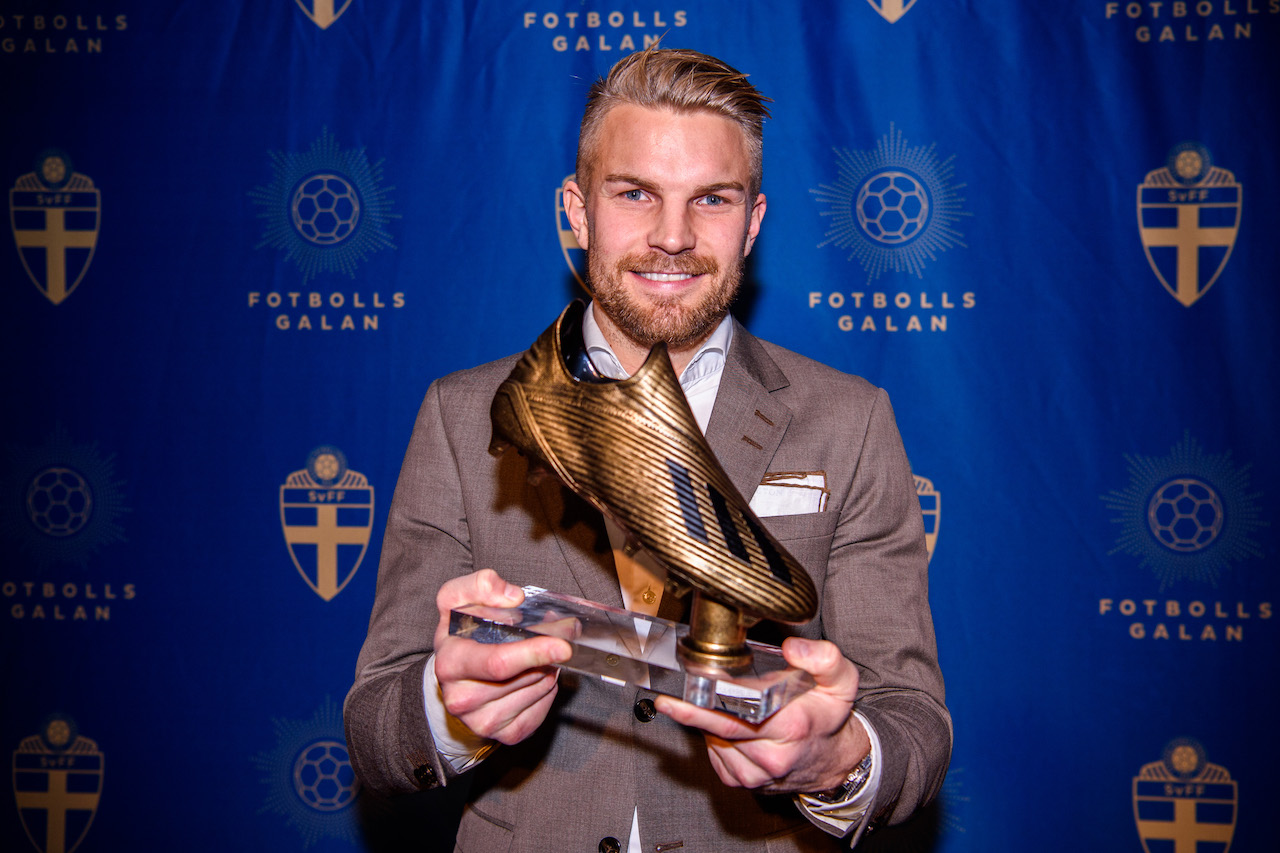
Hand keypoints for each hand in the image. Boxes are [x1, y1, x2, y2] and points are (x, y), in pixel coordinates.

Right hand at [432, 569, 572, 745]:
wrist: (453, 678)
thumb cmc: (460, 635)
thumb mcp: (458, 600)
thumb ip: (481, 586)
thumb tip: (514, 597)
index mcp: (450, 664)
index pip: (498, 663)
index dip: (533, 653)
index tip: (562, 644)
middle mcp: (462, 699)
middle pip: (524, 676)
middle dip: (547, 654)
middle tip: (559, 636)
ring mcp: (483, 721)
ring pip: (538, 690)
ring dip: (548, 669)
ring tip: (538, 655)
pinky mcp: (505, 734)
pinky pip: (542, 707)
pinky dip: (547, 688)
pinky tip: (534, 675)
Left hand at [654, 637, 869, 793]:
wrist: (834, 760)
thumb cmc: (828, 717)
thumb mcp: (840, 681)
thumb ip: (822, 658)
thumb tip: (792, 647)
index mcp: (791, 727)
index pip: (736, 717)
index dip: (702, 707)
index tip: (675, 699)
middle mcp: (772, 757)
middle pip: (719, 730)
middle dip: (694, 713)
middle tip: (670, 700)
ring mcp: (756, 775)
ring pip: (714, 743)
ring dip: (709, 724)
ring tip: (725, 707)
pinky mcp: (743, 783)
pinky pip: (715, 756)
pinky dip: (714, 740)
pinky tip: (730, 726)